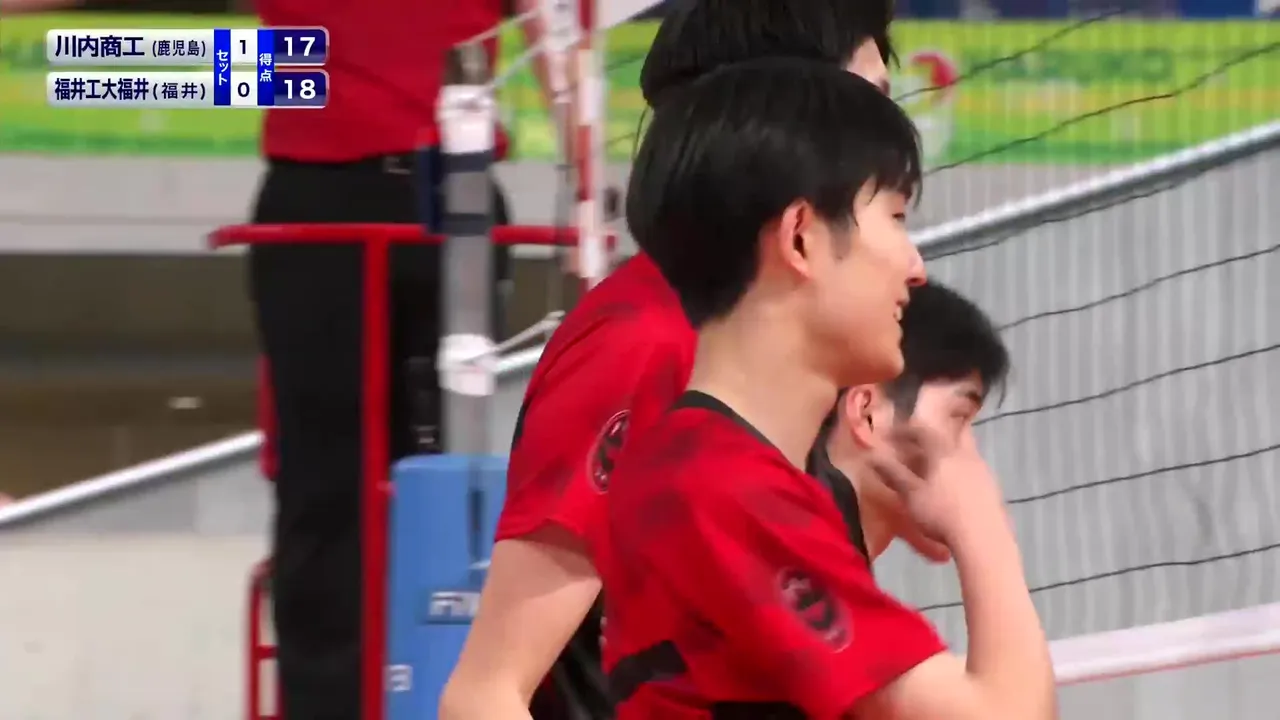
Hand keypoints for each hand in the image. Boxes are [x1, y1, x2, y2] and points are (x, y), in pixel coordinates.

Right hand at [866, 425, 1007, 549]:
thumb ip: (893, 474)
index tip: (891, 436)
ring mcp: (982, 469)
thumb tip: (872, 456)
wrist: (983, 537)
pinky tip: (953, 486)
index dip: (905, 430)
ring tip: (935, 467)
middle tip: (921, 443)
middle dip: (937, 434)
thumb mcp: (911, 495)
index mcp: (943, 451)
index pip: (923, 430)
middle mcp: (965, 453)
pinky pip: (972, 467)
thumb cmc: (941, 513)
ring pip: (965, 449)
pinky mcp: (991, 487)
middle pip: (954, 432)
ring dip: (949, 451)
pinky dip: (959, 468)